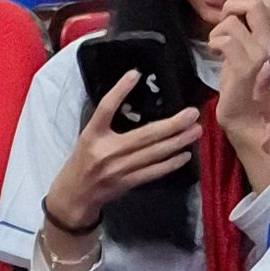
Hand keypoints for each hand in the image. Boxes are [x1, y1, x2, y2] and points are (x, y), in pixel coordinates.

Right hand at [42, 72, 201, 233]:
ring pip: (154, 153)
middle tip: (192, 113)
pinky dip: (170, 163)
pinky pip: (153, 172)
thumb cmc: (83, 161)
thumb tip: (136, 105)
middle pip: (144, 135)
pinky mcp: (126, 183)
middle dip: (172, 124)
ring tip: (195, 131)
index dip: (119, 91)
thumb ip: (107, 124)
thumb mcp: (89, 138)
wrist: (74, 195)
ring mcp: (118, 169)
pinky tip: (185, 154)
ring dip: (177, 142)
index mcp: (92, 135)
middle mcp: (106, 151)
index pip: (105, 109)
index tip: (135, 74)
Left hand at [211, 0, 269, 181]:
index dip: (243, 0)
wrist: (243, 118)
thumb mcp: (244, 51)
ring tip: (217, 47)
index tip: (231, 16)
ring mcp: (260, 56)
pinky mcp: (246, 69)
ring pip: (233, 23)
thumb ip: (244, 31)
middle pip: (258, 3)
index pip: (266, 2)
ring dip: (216, 32)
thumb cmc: (239, 85)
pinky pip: (226, 42)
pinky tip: (215, 54)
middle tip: (224, 25)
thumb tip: (233, 9)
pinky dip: (214, 43)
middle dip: (233, 6)